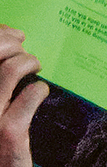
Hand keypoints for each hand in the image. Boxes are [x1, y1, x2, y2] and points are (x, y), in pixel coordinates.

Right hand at [0, 34, 41, 166]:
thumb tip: (12, 46)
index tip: (15, 34)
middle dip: (11, 43)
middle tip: (25, 47)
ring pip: (7, 71)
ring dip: (27, 61)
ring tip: (35, 64)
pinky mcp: (7, 132)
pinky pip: (28, 98)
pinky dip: (38, 89)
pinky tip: (40, 91)